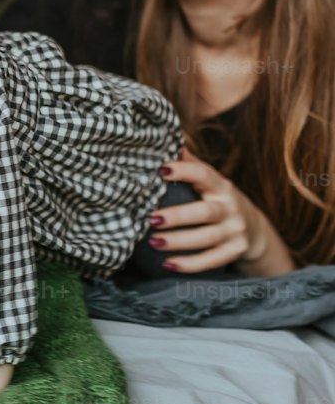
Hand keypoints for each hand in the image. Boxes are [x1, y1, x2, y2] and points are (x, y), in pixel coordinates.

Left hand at [149, 147, 288, 274]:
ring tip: (153, 242)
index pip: (204, 175)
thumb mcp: (210, 183)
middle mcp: (230, 208)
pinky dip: (190, 264)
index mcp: (221, 186)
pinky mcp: (234, 252)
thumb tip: (169, 139)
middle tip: (150, 218)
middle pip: (205, 212)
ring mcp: (235, 231)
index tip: (160, 169)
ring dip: (179, 241)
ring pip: (207, 238)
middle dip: (177, 216)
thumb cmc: (219, 201)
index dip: (183, 171)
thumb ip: (191, 165)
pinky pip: (212, 260)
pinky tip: (168, 264)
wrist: (253, 229)